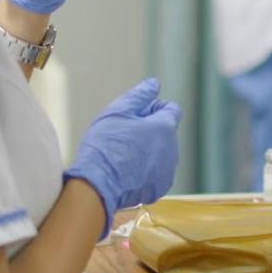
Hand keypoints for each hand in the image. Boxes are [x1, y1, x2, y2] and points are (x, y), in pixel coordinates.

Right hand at [63, 78, 181, 238]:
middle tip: (123, 136)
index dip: (155, 108)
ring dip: (147, 151)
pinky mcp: (159, 188)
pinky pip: (154, 174)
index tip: (136, 115)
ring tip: (121, 156)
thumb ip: (139, 95)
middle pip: (165, 132)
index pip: (172, 109)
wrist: (97, 186)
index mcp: (166, 127)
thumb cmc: (106, 145)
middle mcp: (173, 148)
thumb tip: (154, 84)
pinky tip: (124, 174)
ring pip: (160, 154)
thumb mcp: (118, 112)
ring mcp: (168, 170)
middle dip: (149, 130)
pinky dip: (144, 172)